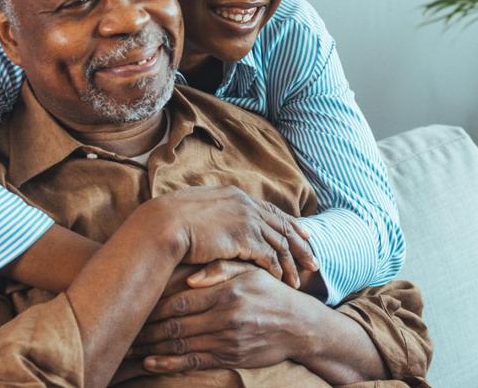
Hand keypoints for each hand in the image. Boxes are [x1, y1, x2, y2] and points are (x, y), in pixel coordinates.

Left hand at [130, 268, 322, 372]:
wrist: (299, 325)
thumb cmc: (270, 293)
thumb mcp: (250, 271)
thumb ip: (221, 268)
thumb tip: (190, 275)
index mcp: (226, 291)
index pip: (180, 300)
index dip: (153, 304)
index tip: (134, 304)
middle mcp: (225, 316)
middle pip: (174, 324)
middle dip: (146, 329)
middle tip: (124, 328)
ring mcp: (227, 340)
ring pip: (181, 344)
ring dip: (152, 348)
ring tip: (129, 347)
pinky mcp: (230, 358)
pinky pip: (194, 362)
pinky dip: (169, 364)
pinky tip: (151, 363)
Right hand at [150, 186, 316, 287]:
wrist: (163, 225)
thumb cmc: (170, 222)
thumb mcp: (196, 210)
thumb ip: (214, 214)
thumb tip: (214, 222)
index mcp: (236, 195)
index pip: (271, 210)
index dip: (290, 224)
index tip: (304, 235)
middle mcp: (246, 205)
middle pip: (283, 226)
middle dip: (301, 246)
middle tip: (314, 261)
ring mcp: (247, 220)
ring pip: (280, 243)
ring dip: (291, 263)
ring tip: (299, 281)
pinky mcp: (244, 238)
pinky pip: (269, 256)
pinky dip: (277, 269)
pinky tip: (281, 281)